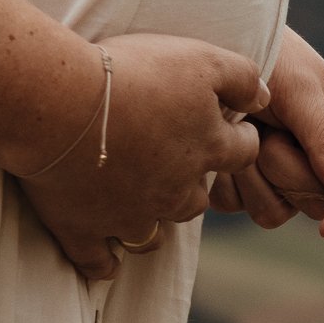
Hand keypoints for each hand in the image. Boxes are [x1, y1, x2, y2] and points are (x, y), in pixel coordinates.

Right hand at [9, 33, 267, 280]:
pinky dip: (103, 262)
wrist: (58, 102)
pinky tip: (107, 262)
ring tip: (141, 206)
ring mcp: (130, 215)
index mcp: (207, 150)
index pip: (243, 153)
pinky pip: (98, 260)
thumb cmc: (132, 75)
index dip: (238, 140)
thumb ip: (243, 78)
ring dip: (153, 223)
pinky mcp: (82, 228)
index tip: (229, 130)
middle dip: (191, 183)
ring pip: (154, 233)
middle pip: (198, 198)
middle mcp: (176, 191)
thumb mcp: (202, 60)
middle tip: (171, 162)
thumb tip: (266, 99)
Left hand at [210, 27, 323, 237]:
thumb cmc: (270, 53)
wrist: (214, 39)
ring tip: (246, 129)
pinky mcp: (243, 183)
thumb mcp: (303, 89)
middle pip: (319, 204)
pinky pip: (237, 204)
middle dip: (290, 173)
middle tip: (270, 129)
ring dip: (255, 174)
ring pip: (275, 212)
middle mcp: (323, 163)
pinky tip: (224, 140)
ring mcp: (281, 177)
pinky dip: (227, 178)